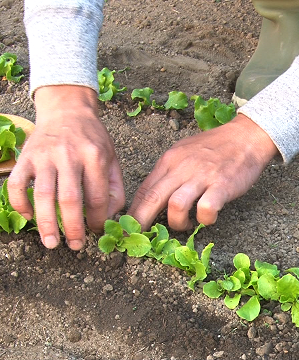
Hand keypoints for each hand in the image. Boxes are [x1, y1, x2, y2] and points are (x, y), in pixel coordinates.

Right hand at [8, 85, 124, 249]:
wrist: (67, 110)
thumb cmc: (91, 139)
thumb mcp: (111, 158)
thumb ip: (114, 188)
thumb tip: (107, 218)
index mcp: (95, 156)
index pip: (97, 197)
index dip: (98, 220)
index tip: (96, 231)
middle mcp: (69, 155)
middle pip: (70, 199)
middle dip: (73, 228)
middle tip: (75, 246)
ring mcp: (44, 155)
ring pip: (43, 194)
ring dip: (46, 223)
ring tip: (51, 243)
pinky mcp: (25, 157)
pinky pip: (16, 184)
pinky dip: (19, 203)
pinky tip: (28, 217)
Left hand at [128, 114, 277, 230]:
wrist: (245, 135)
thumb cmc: (211, 147)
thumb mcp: (181, 153)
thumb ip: (166, 174)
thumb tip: (150, 197)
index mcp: (169, 161)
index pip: (144, 189)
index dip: (133, 211)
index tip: (128, 226)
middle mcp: (181, 167)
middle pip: (153, 198)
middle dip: (141, 221)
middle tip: (138, 238)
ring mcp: (202, 176)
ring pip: (176, 205)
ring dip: (176, 222)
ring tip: (184, 225)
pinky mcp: (222, 185)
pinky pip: (206, 208)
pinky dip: (205, 219)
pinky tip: (207, 218)